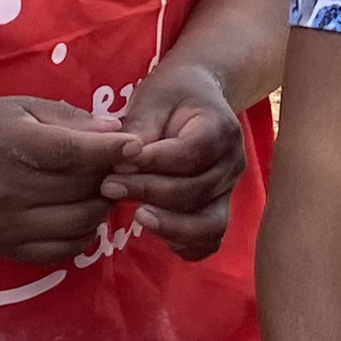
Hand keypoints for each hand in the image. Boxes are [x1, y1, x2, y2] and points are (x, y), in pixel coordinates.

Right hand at [0, 95, 138, 265]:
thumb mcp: (25, 109)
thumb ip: (71, 120)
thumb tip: (116, 130)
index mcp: (13, 147)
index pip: (70, 152)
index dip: (108, 150)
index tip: (136, 145)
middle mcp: (9, 190)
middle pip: (81, 189)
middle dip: (109, 176)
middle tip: (119, 166)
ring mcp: (9, 224)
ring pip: (80, 222)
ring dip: (101, 206)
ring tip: (101, 189)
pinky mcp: (11, 248)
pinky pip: (66, 249)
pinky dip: (84, 232)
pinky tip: (81, 212)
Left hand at [103, 59, 246, 255]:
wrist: (197, 98)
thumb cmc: (170, 97)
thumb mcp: (152, 100)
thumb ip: (138, 132)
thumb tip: (122, 163)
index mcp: (220, 129)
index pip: (189, 154)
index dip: (152, 163)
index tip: (116, 164)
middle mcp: (232, 164)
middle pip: (194, 191)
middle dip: (148, 192)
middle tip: (108, 187)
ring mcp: (228, 191)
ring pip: (207, 224)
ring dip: (168, 225)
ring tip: (136, 215)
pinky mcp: (217, 210)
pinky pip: (207, 240)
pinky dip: (183, 243)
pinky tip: (153, 228)